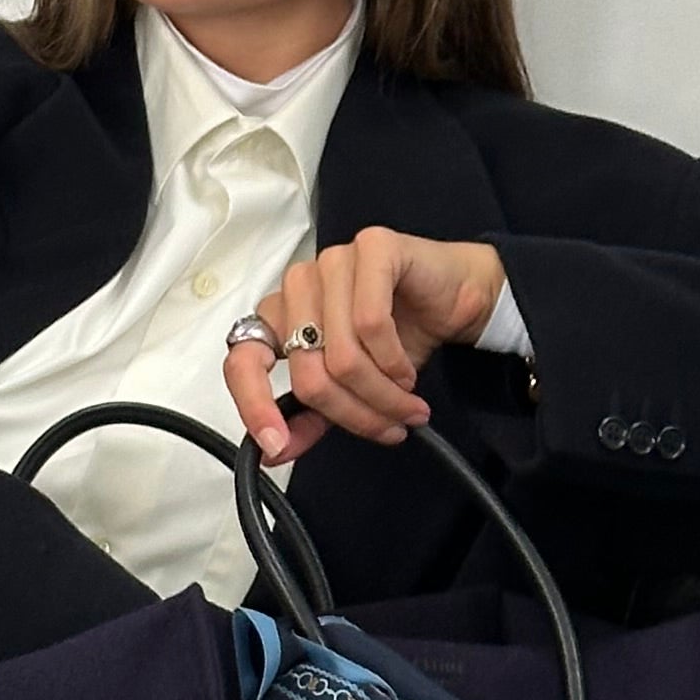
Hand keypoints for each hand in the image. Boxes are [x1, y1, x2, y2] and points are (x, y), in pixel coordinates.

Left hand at [223, 230, 509, 462]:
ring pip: (342, 355)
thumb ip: (310, 418)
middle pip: (308, 373)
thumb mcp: (350, 389)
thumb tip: (276, 452)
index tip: (274, 444)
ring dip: (382, 393)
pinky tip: (407, 371)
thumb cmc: (402, 335)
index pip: (242, 359)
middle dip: (354, 413)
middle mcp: (298, 285)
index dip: (254, 406)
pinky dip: (393, 361)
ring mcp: (332, 262)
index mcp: (281, 316)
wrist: (457, 298)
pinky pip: (371, 323)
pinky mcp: (371, 248)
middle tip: (389, 427)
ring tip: (406, 403)